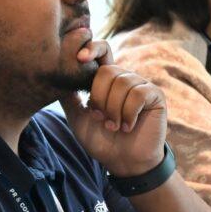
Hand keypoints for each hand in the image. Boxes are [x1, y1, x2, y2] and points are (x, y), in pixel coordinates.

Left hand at [59, 40, 167, 176]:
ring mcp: (141, 85)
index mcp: (106, 81)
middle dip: (99, 97)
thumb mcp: (78, 119)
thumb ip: (69, 99)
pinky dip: (129, 113)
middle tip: (100, 118)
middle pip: (108, 70)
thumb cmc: (101, 141)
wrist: (124, 162)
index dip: (92, 48)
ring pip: (122, 83)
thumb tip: (55, 76)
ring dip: (113, 110)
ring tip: (114, 127)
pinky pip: (138, 94)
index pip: (102, 52)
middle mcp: (124, 78)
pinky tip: (128, 127)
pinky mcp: (155, 95)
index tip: (80, 58)